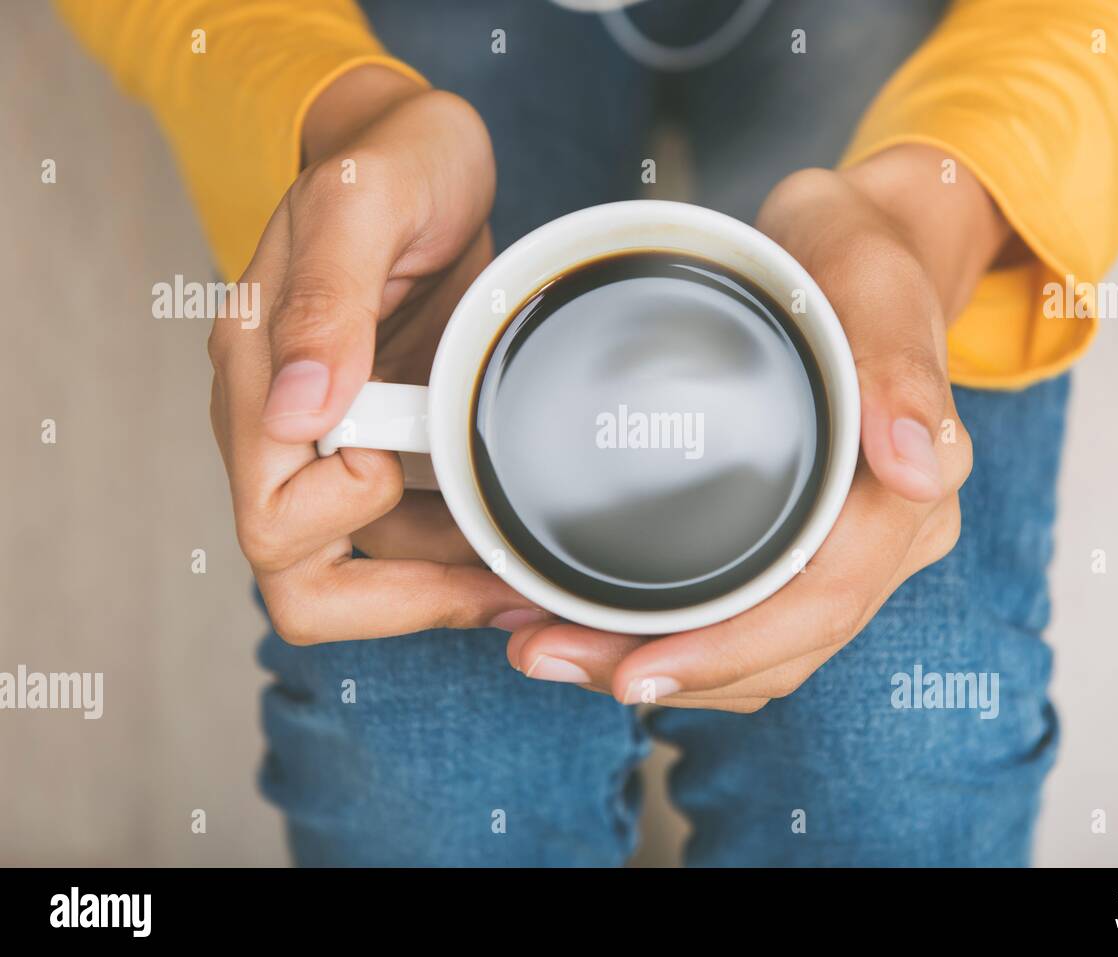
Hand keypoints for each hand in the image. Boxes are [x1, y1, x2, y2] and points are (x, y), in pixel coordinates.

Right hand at [208, 67, 540, 642]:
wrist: (426, 157)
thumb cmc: (390, 163)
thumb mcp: (362, 205)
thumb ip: (327, 298)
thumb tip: (299, 410)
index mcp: (258, 376)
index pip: (270, 518)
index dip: (345, 513)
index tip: (404, 456)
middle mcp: (287, 427)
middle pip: (303, 579)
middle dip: (401, 600)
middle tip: (498, 592)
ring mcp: (342, 442)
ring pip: (374, 570)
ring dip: (452, 587)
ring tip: (536, 576)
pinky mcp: (392, 441)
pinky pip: (416, 532)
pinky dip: (467, 552)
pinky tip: (524, 541)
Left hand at [506, 146, 1009, 710]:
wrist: (864, 248)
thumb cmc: (860, 257)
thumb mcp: (873, 283)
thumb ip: (899, 367)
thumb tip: (921, 468)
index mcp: (911, 494)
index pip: (824, 605)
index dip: (729, 653)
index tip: (634, 668)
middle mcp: (890, 539)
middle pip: (783, 647)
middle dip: (668, 669)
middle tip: (549, 653)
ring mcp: (853, 547)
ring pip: (763, 649)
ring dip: (662, 664)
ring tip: (554, 646)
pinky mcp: (811, 542)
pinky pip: (752, 618)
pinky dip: (681, 637)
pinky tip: (604, 624)